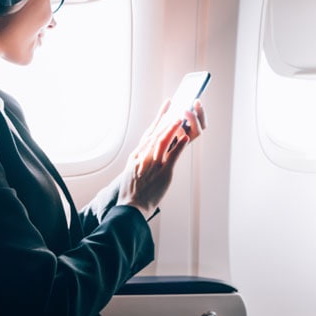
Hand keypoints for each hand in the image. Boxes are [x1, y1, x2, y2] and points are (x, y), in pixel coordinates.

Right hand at [117, 99, 206, 218]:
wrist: (130, 207)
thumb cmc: (131, 192)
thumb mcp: (130, 171)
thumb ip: (140, 159)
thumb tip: (148, 150)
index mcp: (136, 155)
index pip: (149, 132)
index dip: (158, 119)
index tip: (166, 107)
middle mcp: (144, 157)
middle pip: (157, 133)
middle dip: (167, 119)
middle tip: (176, 109)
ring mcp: (154, 164)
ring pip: (164, 141)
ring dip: (173, 129)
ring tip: (181, 118)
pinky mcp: (163, 173)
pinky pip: (173, 156)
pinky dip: (179, 146)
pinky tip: (185, 138)